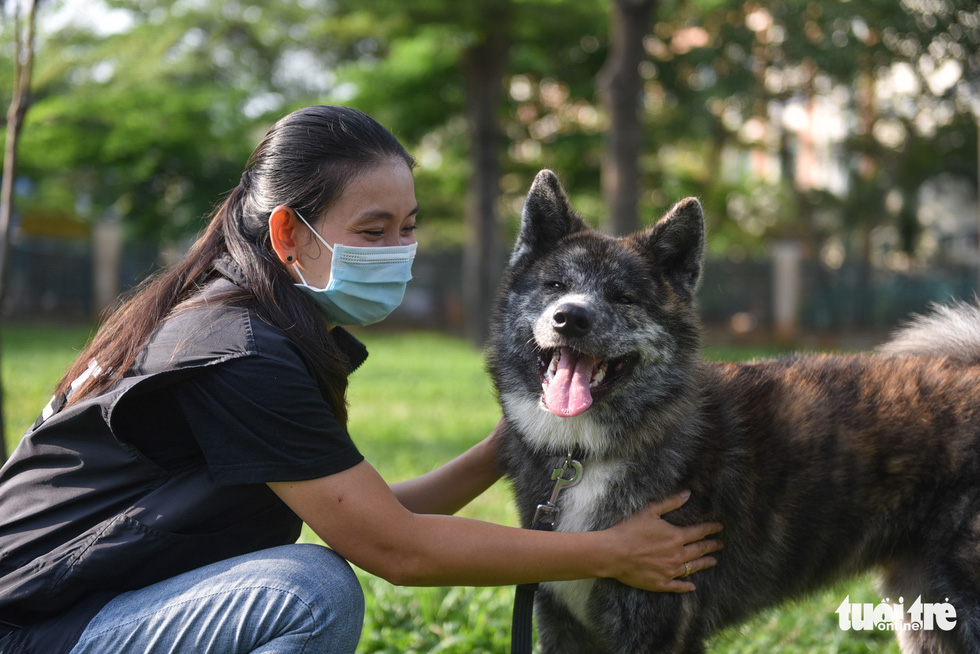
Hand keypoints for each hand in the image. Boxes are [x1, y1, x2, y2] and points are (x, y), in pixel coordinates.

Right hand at [605, 491, 722, 592]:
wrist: (614, 553)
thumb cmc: (630, 530)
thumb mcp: (650, 511)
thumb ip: (670, 503)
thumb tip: (688, 494)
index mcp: (676, 537)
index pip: (699, 532)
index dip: (711, 529)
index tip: (720, 528)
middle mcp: (677, 555)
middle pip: (699, 550)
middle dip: (712, 546)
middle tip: (721, 545)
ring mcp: (670, 571)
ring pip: (692, 568)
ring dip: (704, 564)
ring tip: (713, 562)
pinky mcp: (661, 583)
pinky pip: (678, 586)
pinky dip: (687, 586)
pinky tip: (692, 586)